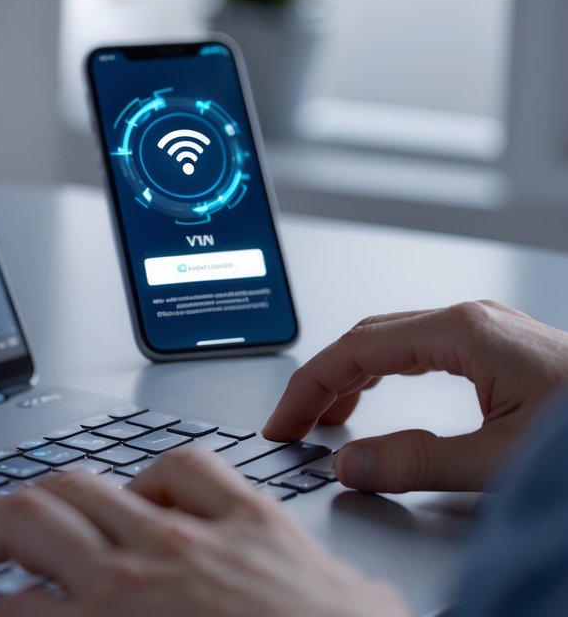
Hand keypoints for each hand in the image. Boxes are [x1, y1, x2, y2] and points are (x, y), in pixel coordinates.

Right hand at [0, 450, 406, 616]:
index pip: (9, 608)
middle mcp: (142, 572)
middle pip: (21, 522)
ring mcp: (196, 534)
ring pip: (84, 483)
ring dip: (38, 496)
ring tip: (20, 511)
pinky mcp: (256, 520)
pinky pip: (185, 468)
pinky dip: (148, 474)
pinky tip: (140, 491)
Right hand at [263, 300, 567, 492]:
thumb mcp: (500, 459)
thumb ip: (417, 461)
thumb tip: (351, 462)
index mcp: (462, 332)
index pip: (354, 350)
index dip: (307, 389)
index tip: (282, 424)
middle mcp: (470, 320)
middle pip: (366, 337)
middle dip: (320, 381)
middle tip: (290, 424)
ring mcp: (486, 330)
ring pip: (391, 339)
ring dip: (350, 376)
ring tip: (324, 418)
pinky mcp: (500, 348)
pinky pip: (419, 348)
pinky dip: (383, 374)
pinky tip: (376, 400)